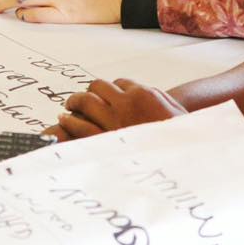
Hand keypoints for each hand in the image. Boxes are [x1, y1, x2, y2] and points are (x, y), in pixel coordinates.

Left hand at [49, 78, 185, 140]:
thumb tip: (141, 93)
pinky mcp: (103, 143)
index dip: (112, 89)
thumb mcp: (174, 111)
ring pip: (85, 102)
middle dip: (89, 91)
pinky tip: (64, 121)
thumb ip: (156, 98)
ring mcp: (112, 124)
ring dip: (75, 102)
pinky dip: (70, 122)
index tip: (107, 96)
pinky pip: (80, 127)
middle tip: (81, 98)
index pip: (120, 83)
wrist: (179, 161)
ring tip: (69, 107)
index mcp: (143, 95)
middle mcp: (125, 105)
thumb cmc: (180, 139)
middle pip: (98, 87)